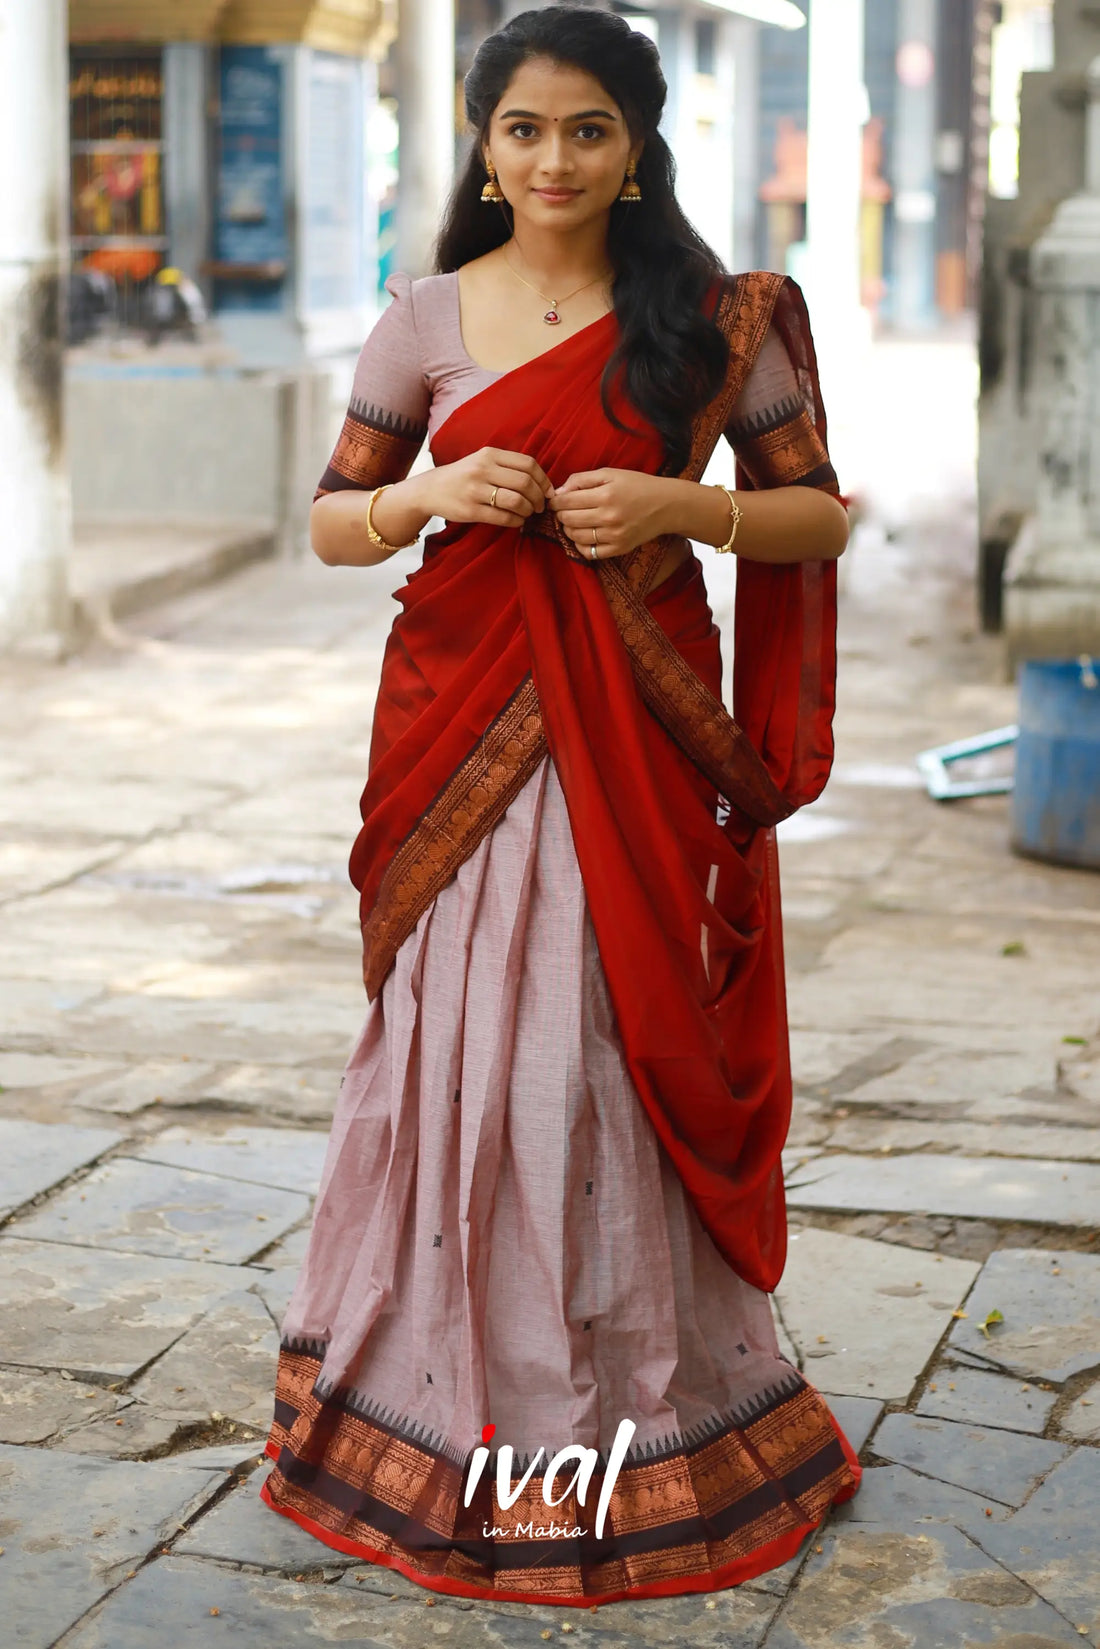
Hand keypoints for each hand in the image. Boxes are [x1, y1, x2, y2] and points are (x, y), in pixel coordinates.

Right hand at [412, 446, 551, 528]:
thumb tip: (541, 482)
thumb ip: (508, 466)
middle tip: (540, 506)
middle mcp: (482, 469)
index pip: (528, 464)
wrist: (430, 489)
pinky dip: (516, 521)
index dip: (543, 480)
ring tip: (528, 514)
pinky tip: (517, 521)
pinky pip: (503, 517)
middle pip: (525, 483)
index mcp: (489, 454)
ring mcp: (475, 490)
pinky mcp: (470, 510)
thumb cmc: (463, 476)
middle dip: (539, 498)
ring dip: (528, 510)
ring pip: (516, 501)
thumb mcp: (482, 461)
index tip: (548, 492)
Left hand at [549, 468, 671, 558]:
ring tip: (572, 522)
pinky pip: (589, 553)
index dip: (555, 501)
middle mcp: (609, 516)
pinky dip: (580, 545)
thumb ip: (582, 479)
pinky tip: (583, 536)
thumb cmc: (637, 486)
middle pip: (568, 519)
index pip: (567, 501)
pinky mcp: (619, 548)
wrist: (666, 505)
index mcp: (605, 494)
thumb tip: (559, 492)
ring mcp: (614, 535)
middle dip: (560, 514)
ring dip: (568, 529)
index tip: (555, 500)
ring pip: (575, 536)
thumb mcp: (611, 473)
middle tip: (563, 510)